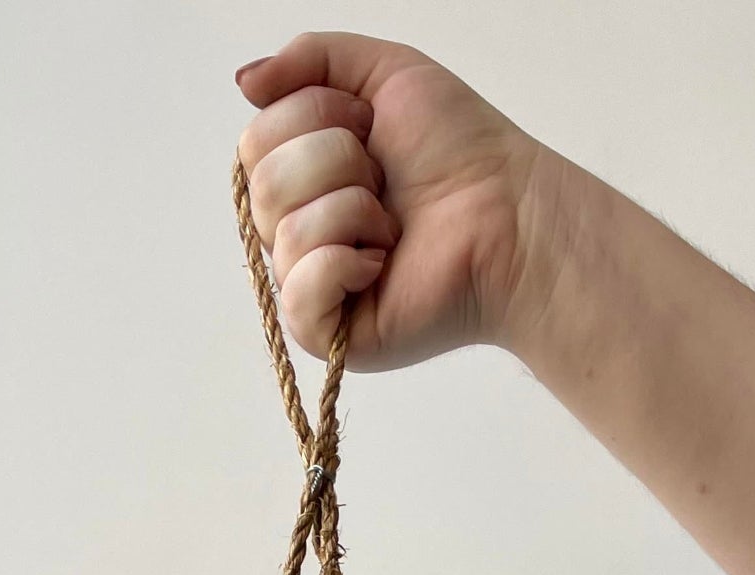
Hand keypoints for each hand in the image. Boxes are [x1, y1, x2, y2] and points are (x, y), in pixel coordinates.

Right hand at [236, 33, 544, 366]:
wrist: (510, 215)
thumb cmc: (460, 150)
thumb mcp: (383, 73)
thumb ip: (310, 59)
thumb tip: (243, 82)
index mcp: (302, 176)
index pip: (255, 141)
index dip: (313, 117)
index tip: (370, 125)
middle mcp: (298, 231)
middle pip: (262, 183)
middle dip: (335, 161)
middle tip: (386, 180)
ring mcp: (310, 287)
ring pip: (283, 230)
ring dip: (352, 210)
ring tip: (394, 226)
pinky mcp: (329, 336)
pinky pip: (298, 292)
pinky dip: (342, 264)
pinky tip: (382, 264)